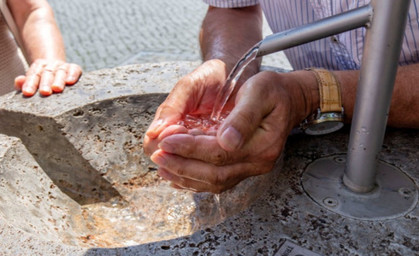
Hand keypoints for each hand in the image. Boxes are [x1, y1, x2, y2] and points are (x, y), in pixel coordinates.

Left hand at [14, 59, 81, 96]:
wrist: (57, 68)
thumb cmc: (43, 80)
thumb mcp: (32, 81)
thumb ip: (24, 82)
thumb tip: (18, 81)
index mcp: (38, 67)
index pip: (33, 75)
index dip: (30, 83)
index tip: (27, 92)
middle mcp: (51, 65)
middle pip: (47, 73)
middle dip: (45, 82)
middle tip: (44, 92)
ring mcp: (63, 66)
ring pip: (60, 72)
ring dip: (58, 80)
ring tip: (57, 89)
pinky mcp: (74, 68)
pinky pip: (74, 69)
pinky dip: (72, 74)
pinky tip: (70, 81)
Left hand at [148, 71, 314, 192]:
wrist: (288, 98)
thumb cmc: (272, 90)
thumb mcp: (259, 92)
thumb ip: (243, 116)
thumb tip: (226, 141)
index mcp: (262, 143)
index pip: (219, 153)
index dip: (190, 148)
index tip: (166, 139)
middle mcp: (258, 162)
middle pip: (214, 174)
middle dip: (182, 165)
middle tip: (158, 154)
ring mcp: (251, 168)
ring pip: (213, 182)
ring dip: (184, 175)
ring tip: (161, 164)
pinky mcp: (243, 168)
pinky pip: (217, 181)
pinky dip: (193, 180)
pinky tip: (176, 174)